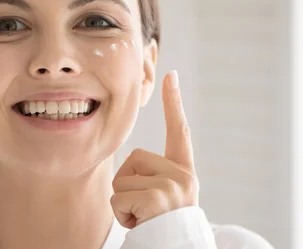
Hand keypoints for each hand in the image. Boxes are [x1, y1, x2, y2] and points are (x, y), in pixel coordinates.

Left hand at [110, 70, 198, 228]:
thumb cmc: (163, 227)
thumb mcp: (164, 198)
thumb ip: (153, 176)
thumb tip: (132, 162)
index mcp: (184, 172)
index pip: (179, 131)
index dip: (174, 103)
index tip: (171, 75)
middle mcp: (183, 176)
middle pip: (134, 158)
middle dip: (128, 184)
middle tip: (145, 208)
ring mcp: (172, 187)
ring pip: (122, 180)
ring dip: (123, 202)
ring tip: (144, 218)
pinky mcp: (158, 198)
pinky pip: (118, 197)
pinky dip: (121, 215)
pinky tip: (140, 224)